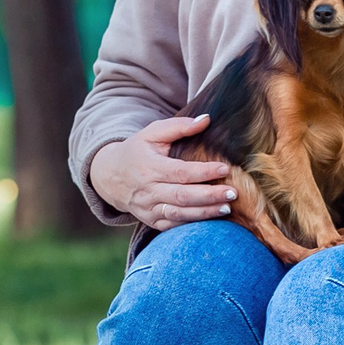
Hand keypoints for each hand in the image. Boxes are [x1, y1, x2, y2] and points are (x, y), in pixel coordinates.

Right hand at [90, 114, 235, 231]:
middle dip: (210, 196)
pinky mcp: (151, 220)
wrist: (110, 176)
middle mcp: (148, 190)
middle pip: (183, 196)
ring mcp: (148, 208)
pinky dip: (192, 223)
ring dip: (205, 213)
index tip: (226, 169)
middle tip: (233, 193)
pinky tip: (211, 218)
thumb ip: (179, 126)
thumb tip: (206, 120)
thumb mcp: (152, 133)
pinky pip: (173, 225)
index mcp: (150, 167)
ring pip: (179, 214)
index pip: (181, 172)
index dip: (204, 172)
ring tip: (227, 208)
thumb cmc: (137, 151)